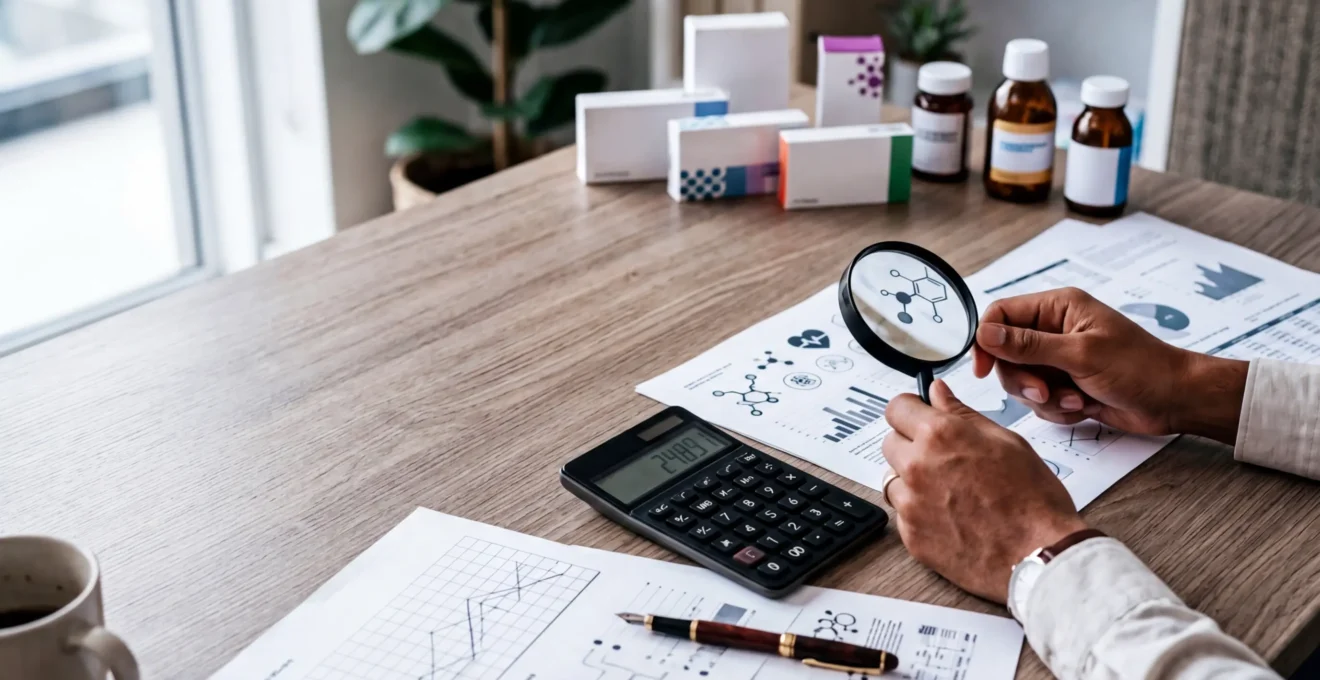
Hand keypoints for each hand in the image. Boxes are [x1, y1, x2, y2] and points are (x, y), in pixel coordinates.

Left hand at [883, 380, 1086, 602]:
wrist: (1040, 554)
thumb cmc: (1033, 500)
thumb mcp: (1006, 441)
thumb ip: (962, 414)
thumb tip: (937, 392)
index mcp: (940, 435)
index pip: (897, 408)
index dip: (910, 411)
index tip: (919, 417)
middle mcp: (917, 466)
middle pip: (890, 443)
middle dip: (911, 445)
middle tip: (944, 459)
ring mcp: (910, 504)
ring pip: (894, 479)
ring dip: (912, 481)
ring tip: (951, 492)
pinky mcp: (911, 536)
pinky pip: (903, 514)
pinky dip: (920, 513)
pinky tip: (951, 517)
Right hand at [972, 287, 1247, 443]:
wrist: (1174, 400)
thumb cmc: (1139, 368)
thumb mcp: (1079, 354)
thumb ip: (1028, 345)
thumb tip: (985, 333)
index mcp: (1057, 308)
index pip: (1000, 315)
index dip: (986, 341)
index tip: (983, 369)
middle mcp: (1053, 330)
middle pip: (1005, 354)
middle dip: (1023, 379)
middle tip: (1045, 391)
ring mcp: (1059, 359)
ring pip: (1020, 381)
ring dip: (1043, 398)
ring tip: (1074, 400)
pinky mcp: (1065, 384)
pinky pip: (1039, 400)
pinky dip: (1056, 409)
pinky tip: (1083, 407)